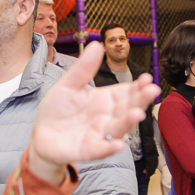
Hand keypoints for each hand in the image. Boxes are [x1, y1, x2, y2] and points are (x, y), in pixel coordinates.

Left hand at [28, 43, 160, 183]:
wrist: (42, 135)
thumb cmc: (58, 109)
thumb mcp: (69, 85)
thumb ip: (84, 69)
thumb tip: (98, 44)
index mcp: (105, 100)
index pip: (126, 92)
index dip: (137, 86)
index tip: (147, 78)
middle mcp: (107, 117)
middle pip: (127, 108)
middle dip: (140, 100)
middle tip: (152, 91)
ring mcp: (100, 134)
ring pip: (118, 128)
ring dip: (128, 122)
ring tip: (137, 114)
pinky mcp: (88, 150)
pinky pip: (101, 149)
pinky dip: (109, 148)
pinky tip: (117, 145)